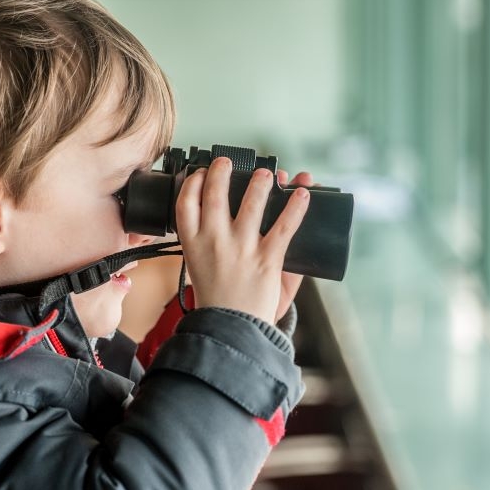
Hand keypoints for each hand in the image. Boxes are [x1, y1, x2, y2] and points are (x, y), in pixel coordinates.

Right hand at [175, 157, 309, 324]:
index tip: (200, 173)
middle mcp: (214, 241)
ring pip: (253, 203)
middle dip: (223, 172)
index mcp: (192, 244)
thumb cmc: (216, 298)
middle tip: (228, 162)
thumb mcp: (197, 265)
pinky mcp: (267, 259)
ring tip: (268, 174)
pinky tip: (303, 193)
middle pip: (216, 195)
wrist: (231, 327)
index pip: (186, 203)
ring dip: (262, 183)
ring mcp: (241, 249)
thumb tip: (220, 211)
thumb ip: (204, 239)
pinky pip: (285, 226)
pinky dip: (296, 207)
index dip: (192, 183)